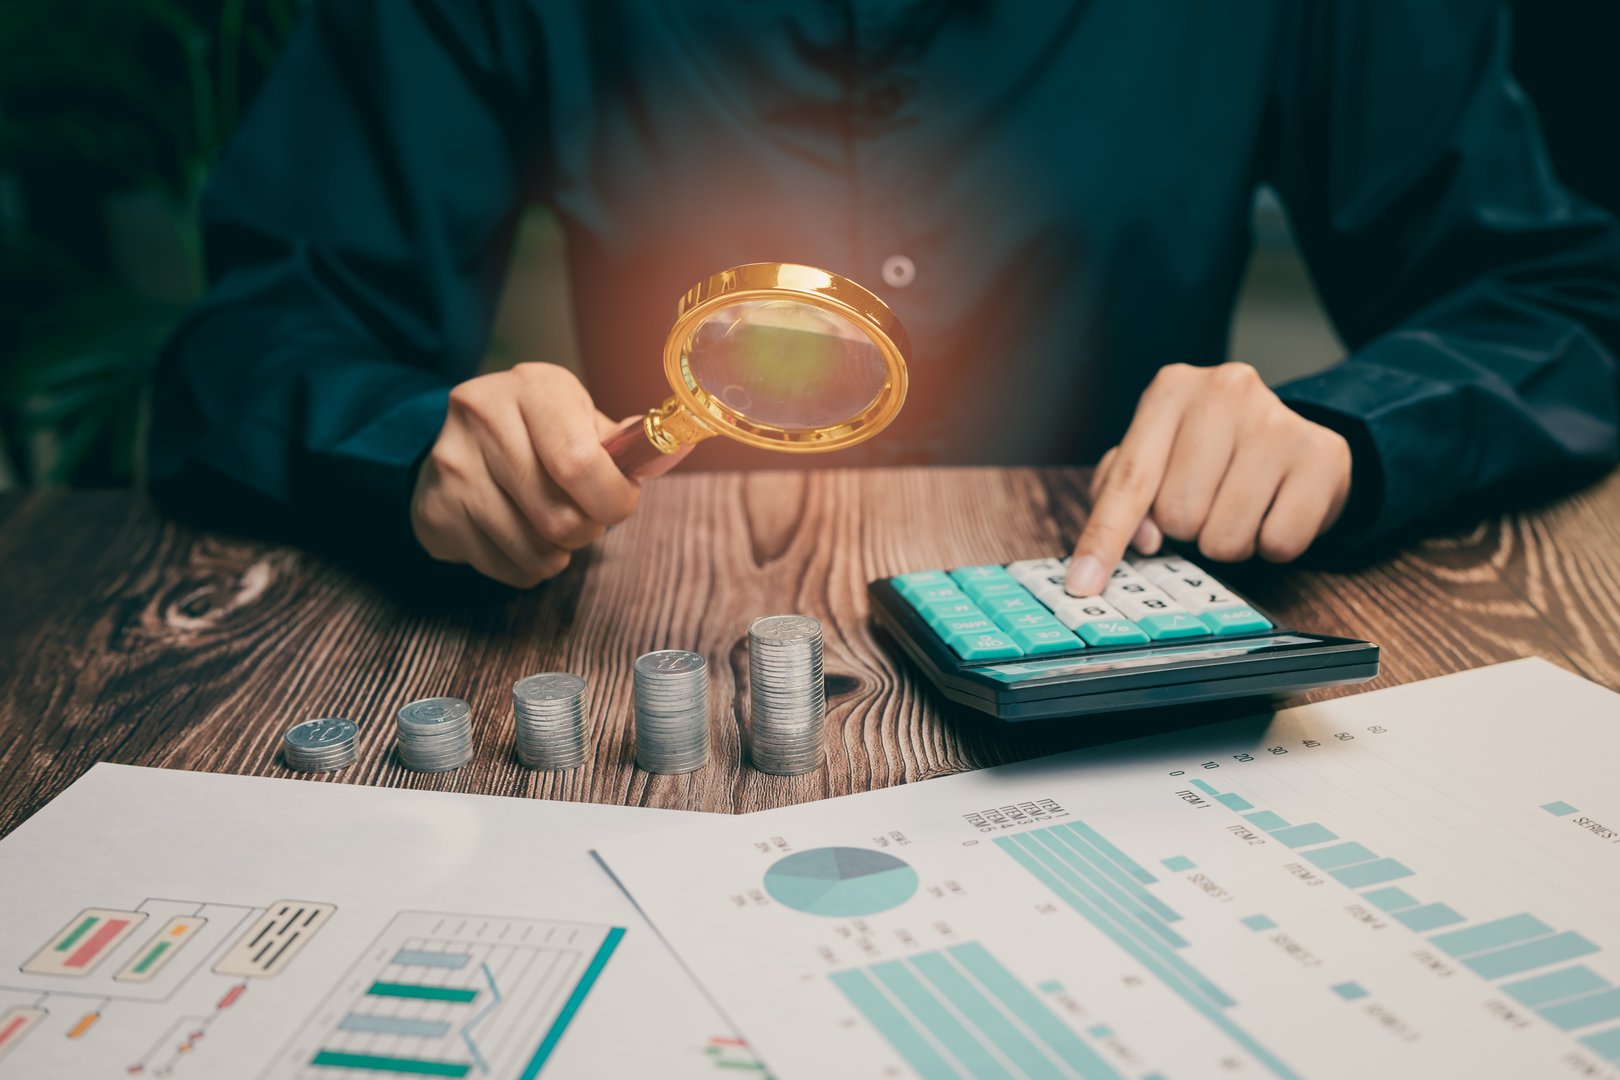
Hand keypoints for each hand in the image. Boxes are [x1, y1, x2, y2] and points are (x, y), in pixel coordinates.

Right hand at [411, 363, 681, 586]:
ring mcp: (452, 466)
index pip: (580, 463)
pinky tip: (521, 537)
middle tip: (587, 519)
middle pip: (558, 516)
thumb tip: (676, 447)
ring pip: (533, 550)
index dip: (613, 499)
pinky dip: (526, 567)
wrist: (455, 439)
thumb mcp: (579, 418)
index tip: (620, 503)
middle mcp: (483, 418)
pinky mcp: (435, 510)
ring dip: (559, 554)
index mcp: (533, 387)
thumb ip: (625, 443)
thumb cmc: (538, 432)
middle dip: (589, 530)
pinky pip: (504, 568)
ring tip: (554, 528)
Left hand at [1065, 362, 1350, 595]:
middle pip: (1178, 513)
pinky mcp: (1323, 454)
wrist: (1291, 437)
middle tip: (1207, 501)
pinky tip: (1275, 509)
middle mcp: (1226, 391)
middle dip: (1187, 527)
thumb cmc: (1206, 454)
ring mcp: (1278, 419)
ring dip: (1228, 540)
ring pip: (1227, 535)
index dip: (1104, 538)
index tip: (1083, 584)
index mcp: (1171, 389)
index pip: (1129, 479)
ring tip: (1240, 505)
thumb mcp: (1153, 458)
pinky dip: (1272, 544)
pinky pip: (1280, 542)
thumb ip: (1121, 497)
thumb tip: (1142, 539)